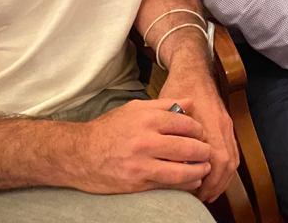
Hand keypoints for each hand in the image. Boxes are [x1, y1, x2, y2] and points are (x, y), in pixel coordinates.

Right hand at [75, 97, 211, 193]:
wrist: (79, 154)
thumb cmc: (109, 129)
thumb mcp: (135, 109)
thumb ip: (164, 105)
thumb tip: (190, 102)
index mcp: (148, 119)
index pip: (186, 124)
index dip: (199, 130)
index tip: (202, 134)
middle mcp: (146, 140)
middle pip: (188, 147)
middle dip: (203, 151)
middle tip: (208, 152)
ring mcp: (142, 163)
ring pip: (181, 169)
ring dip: (199, 170)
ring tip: (205, 168)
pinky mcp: (137, 182)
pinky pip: (168, 184)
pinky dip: (185, 183)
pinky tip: (192, 180)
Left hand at [158, 82, 238, 202]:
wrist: (194, 68)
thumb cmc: (179, 88)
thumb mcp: (170, 112)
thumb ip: (175, 135)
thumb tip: (175, 164)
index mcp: (210, 125)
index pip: (217, 161)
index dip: (208, 180)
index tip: (196, 192)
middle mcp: (222, 127)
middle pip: (228, 163)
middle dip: (218, 184)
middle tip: (203, 197)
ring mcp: (227, 125)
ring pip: (233, 158)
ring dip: (224, 178)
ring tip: (210, 190)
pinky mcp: (227, 123)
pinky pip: (233, 150)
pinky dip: (227, 167)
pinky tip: (215, 173)